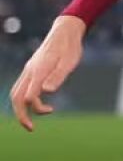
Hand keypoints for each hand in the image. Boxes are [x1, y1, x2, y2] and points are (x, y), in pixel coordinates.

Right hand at [8, 16, 85, 130]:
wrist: (65, 32)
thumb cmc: (70, 47)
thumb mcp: (69, 62)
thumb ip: (58, 76)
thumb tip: (47, 91)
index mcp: (39, 70)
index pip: (30, 94)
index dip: (35, 106)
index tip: (50, 110)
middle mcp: (30, 71)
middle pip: (16, 97)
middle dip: (21, 115)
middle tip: (31, 128)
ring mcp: (29, 70)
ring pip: (16, 93)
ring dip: (20, 109)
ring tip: (31, 120)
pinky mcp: (31, 70)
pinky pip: (21, 88)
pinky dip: (23, 99)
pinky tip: (36, 104)